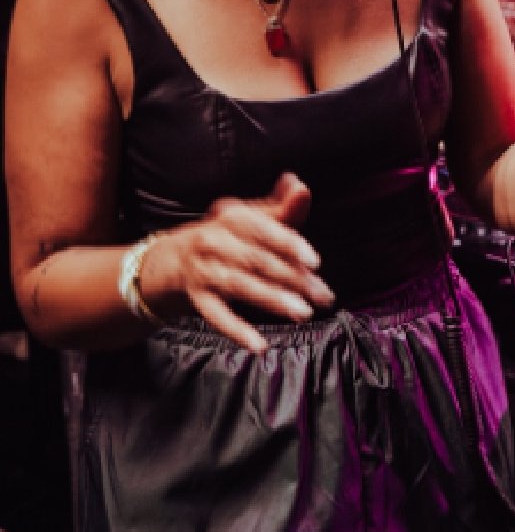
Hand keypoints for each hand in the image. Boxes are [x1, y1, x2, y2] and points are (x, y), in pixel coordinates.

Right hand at [142, 173, 334, 354]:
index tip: (314, 262)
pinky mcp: (196, 298)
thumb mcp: (251, 217)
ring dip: (273, 300)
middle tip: (323, 295)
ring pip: (240, 286)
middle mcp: (213, 241)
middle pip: (257, 260)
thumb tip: (300, 186)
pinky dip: (237, 331)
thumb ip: (281, 207)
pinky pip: (216, 316)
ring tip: (303, 313)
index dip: (289, 244)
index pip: (262, 229)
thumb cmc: (227, 235)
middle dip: (293, 278)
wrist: (172, 258)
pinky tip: (259, 345)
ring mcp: (202, 270)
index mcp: (231, 217)